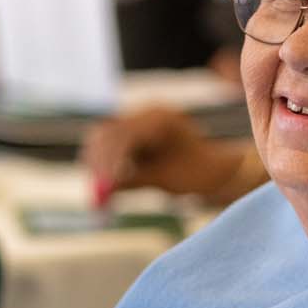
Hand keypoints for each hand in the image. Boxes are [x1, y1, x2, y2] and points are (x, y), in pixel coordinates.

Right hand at [82, 106, 255, 201]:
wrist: (212, 168)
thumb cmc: (194, 174)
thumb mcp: (164, 179)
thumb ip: (133, 181)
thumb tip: (103, 191)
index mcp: (160, 120)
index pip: (124, 136)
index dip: (109, 162)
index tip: (104, 186)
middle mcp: (147, 112)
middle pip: (107, 133)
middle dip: (98, 163)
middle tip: (95, 192)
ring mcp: (139, 118)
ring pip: (104, 137)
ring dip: (98, 163)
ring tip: (103, 194)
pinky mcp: (133, 129)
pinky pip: (109, 142)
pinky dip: (106, 162)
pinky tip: (109, 183)